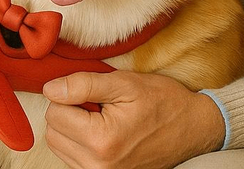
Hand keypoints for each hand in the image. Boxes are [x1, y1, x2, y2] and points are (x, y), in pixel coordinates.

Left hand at [42, 71, 225, 168]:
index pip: (54, 112)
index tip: (93, 94)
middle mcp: (98, 165)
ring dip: (73, 129)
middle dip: (68, 113)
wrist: (194, 128)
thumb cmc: (162, 102)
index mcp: (102, 140)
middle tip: (99, 106)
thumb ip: (82, 85)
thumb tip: (50, 89)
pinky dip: (81, 142)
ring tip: (103, 119)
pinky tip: (104, 132)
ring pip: (60, 146)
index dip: (69, 95)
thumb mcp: (123, 83)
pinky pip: (73, 157)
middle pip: (53, 131)